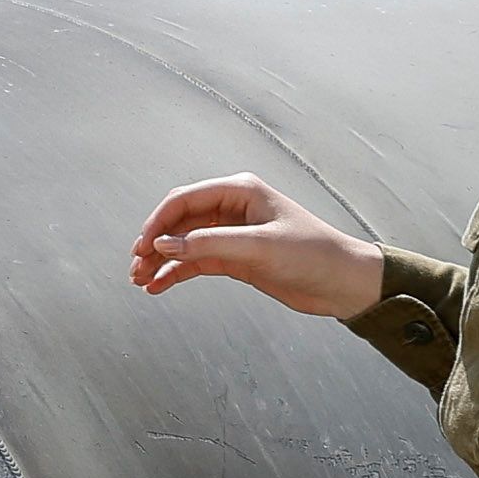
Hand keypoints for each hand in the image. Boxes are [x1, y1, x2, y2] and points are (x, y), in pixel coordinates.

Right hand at [130, 175, 382, 319]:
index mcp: (240, 192)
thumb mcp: (260, 247)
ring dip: (161, 261)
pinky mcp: (236, 259)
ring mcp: (233, 235)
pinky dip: (176, 273)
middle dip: (155, 244)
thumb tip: (166, 246)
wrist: (343, 283)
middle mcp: (233, 209)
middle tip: (135, 268)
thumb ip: (210, 244)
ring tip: (141, 281)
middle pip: (179, 222)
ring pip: (184, 244)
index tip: (142, 247)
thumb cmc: (313, 254)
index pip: (185, 200)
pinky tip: (159, 286)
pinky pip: (197, 262)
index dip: (158, 222)